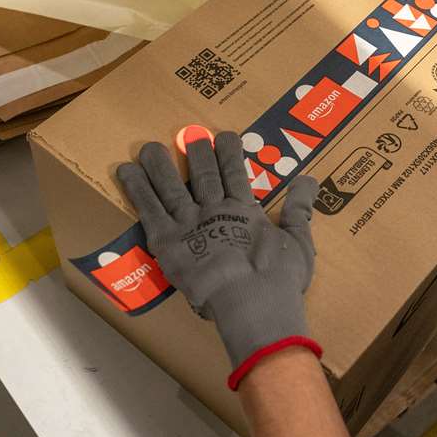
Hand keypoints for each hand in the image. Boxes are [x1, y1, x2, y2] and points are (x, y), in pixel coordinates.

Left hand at [116, 131, 320, 387]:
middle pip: (203, 174)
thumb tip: (310, 180)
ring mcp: (189, 223)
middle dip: (197, 153)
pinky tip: (126, 171)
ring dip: (160, 165)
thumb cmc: (278, 279)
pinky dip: (136, 189)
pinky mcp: (167, 240)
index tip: (226, 135)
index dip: (230, 152)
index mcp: (244, 211)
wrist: (251, 302)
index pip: (236, 172)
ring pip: (171, 186)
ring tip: (149, 148)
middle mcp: (214, 210)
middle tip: (191, 136)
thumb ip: (300, 209)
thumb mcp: (298, 242)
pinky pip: (148, 209)